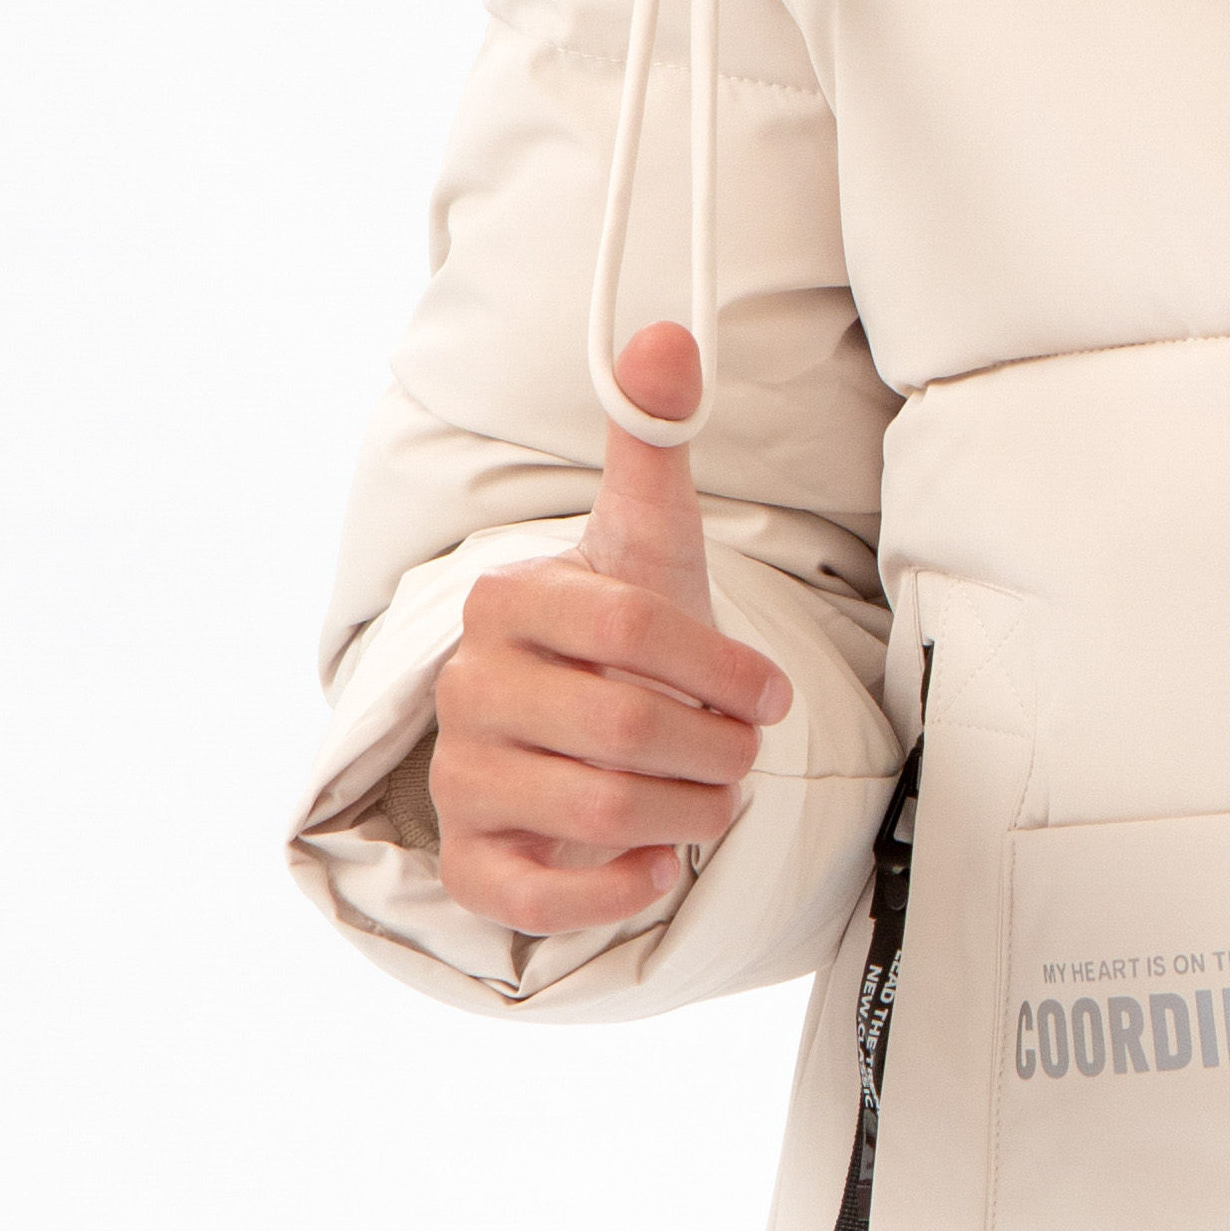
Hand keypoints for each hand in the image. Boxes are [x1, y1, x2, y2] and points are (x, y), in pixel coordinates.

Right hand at [431, 324, 789, 927]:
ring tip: (712, 800)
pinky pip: (531, 898)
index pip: (630, 625)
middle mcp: (466, 687)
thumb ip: (654, 443)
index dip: (720, 666)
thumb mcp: (652, 542)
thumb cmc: (626, 639)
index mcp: (509, 601)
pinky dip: (612, 890)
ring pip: (594, 810)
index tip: (770, 694)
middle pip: (622, 725)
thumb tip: (664, 332)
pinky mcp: (470, 861)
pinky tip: (653, 862)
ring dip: (687, 814)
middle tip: (745, 755)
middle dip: (715, 749)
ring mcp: (460, 776)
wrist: (577, 735)